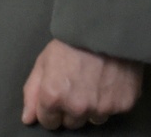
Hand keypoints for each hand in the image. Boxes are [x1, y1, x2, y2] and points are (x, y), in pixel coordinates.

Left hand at [21, 39, 142, 129]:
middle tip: (76, 83)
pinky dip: (111, 99)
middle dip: (71, 108)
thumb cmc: (71, 41)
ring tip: (94, 80)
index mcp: (54, 97)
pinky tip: (108, 80)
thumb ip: (32, 91)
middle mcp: (77, 107)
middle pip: (71, 123)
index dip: (51, 108)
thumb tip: (27, 119)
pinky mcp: (122, 105)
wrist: (105, 27)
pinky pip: (114, 111)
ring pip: (93, 119)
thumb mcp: (44, 60)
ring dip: (92, 106)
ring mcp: (101, 108)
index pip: (48, 121)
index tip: (58, 93)